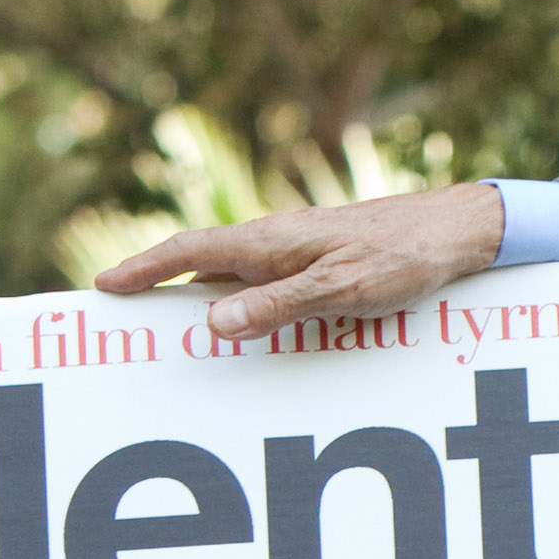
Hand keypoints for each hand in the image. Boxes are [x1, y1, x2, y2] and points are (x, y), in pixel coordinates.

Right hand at [94, 183, 505, 338]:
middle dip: (158, 284)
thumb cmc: (402, 255)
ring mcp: (296, 250)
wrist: (455, 232)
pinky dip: (241, 303)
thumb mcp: (340, 289)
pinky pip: (265, 284)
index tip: (103, 286)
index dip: (143, 268)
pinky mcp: (319, 262)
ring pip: (233, 275)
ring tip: (167, 327)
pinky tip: (242, 325)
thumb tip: (212, 324)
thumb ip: (278, 306)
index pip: (189, 250)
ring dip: (199, 296)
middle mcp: (276, 241)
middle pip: (201, 262)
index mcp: (271, 241)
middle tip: (121, 312)